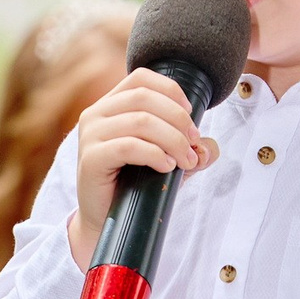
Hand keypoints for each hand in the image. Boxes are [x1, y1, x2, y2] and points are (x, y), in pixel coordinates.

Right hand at [68, 70, 217, 266]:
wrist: (105, 220)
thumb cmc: (133, 185)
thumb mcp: (166, 160)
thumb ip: (189, 149)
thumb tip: (209, 147)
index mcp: (110, 105)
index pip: (141, 78)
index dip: (171, 91)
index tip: (191, 116)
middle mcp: (96, 114)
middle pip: (145, 98)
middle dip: (178, 120)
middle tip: (194, 144)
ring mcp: (90, 135)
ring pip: (141, 121)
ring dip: (173, 140)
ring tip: (186, 160)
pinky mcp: (91, 158)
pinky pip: (129, 146)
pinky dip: (155, 154)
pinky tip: (167, 166)